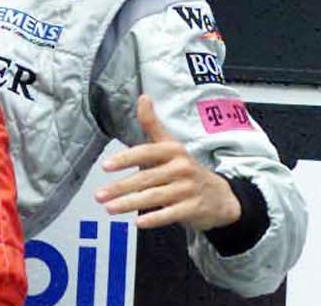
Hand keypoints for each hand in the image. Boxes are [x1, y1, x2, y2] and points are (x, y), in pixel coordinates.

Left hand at [96, 96, 243, 230]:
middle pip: (146, 178)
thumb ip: (152, 125)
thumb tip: (143, 97)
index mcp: (174, 150)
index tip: (106, 166)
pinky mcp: (193, 208)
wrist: (221, 196)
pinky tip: (138, 222)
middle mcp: (182, 168)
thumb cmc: (186, 169)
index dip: (125, 159)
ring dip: (129, 204)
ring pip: (154, 197)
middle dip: (120, 187)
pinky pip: (170, 214)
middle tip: (99, 195)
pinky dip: (154, 218)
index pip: (146, 152)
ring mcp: (188, 189)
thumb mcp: (172, 145)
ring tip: (110, 208)